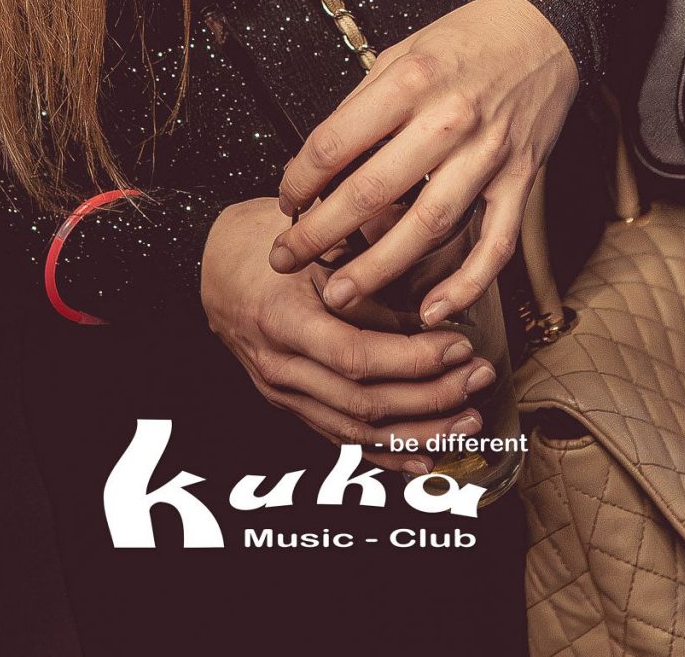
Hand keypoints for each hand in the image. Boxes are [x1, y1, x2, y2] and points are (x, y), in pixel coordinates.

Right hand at [199, 196, 495, 468]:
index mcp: (283, 319)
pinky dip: (386, 455)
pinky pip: (340, 441)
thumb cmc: (257, 236)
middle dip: (430, 398)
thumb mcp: (306, 227)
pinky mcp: (291, 404)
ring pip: (356, 432)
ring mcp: (284, 392)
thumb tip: (424, 232)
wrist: (205, 263)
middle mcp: (282, 366)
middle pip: (362, 403)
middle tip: (480, 377)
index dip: (411, 359)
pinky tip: (427, 458)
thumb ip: (361, 237)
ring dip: (419, 432)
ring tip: (469, 419)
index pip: (355, 355)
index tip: (459, 345)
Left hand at [270, 0, 577, 323]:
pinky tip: (432, 310)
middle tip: (285, 259)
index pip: (337, 142)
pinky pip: (496, 243)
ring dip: (379, 268)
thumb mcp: (403, 52)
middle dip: (320, 233)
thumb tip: (318, 162)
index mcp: (411, 80)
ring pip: (428, 226)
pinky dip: (467, 283)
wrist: (543, 29)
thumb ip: (364, 105)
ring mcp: (489, 154)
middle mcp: (449, 119)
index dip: (301, 179)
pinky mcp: (521, 180)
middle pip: (373, 190)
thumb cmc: (465, 40)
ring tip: (340, 295)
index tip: (287, 201)